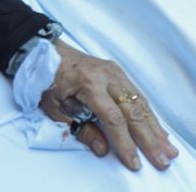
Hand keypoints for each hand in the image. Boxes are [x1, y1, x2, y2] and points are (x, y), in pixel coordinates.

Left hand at [39, 40, 178, 170]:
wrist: (44, 50)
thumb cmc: (45, 78)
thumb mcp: (53, 106)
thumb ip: (78, 127)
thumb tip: (102, 148)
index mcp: (88, 84)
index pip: (112, 118)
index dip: (124, 142)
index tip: (133, 161)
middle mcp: (105, 76)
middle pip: (133, 111)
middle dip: (148, 139)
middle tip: (161, 160)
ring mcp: (114, 72)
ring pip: (139, 103)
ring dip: (155, 128)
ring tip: (166, 149)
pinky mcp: (117, 72)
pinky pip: (137, 95)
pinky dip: (149, 114)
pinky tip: (157, 129)